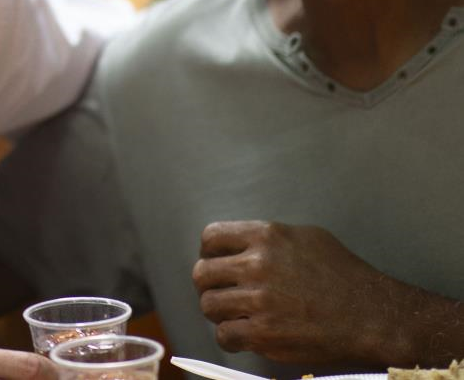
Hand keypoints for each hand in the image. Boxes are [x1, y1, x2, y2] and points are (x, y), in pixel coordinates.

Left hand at [191, 221, 399, 365]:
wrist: (371, 315)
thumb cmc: (343, 274)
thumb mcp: (306, 237)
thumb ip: (269, 238)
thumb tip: (242, 245)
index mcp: (266, 236)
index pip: (211, 238)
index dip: (209, 252)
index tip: (216, 261)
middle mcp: (258, 265)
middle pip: (202, 273)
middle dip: (208, 284)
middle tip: (221, 292)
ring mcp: (260, 301)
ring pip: (209, 305)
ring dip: (218, 312)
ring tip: (233, 314)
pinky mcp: (265, 334)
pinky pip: (225, 335)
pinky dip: (229, 337)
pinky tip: (243, 334)